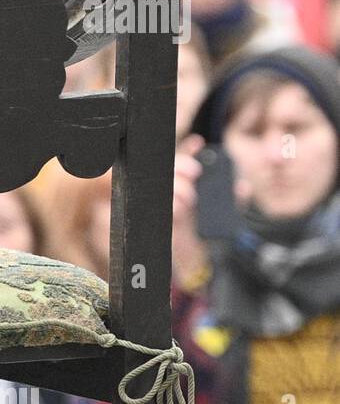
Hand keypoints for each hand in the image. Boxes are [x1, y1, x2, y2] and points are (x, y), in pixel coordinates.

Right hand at [172, 134, 250, 287]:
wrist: (200, 259)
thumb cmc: (211, 234)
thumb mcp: (227, 214)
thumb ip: (234, 200)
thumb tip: (242, 187)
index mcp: (190, 186)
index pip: (185, 160)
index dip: (190, 149)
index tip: (199, 143)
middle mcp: (176, 190)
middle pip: (171, 166)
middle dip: (183, 165)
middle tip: (195, 173)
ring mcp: (166, 202)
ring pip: (166, 182)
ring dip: (179, 186)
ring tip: (190, 198)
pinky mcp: (161, 216)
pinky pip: (162, 204)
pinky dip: (173, 203)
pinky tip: (181, 207)